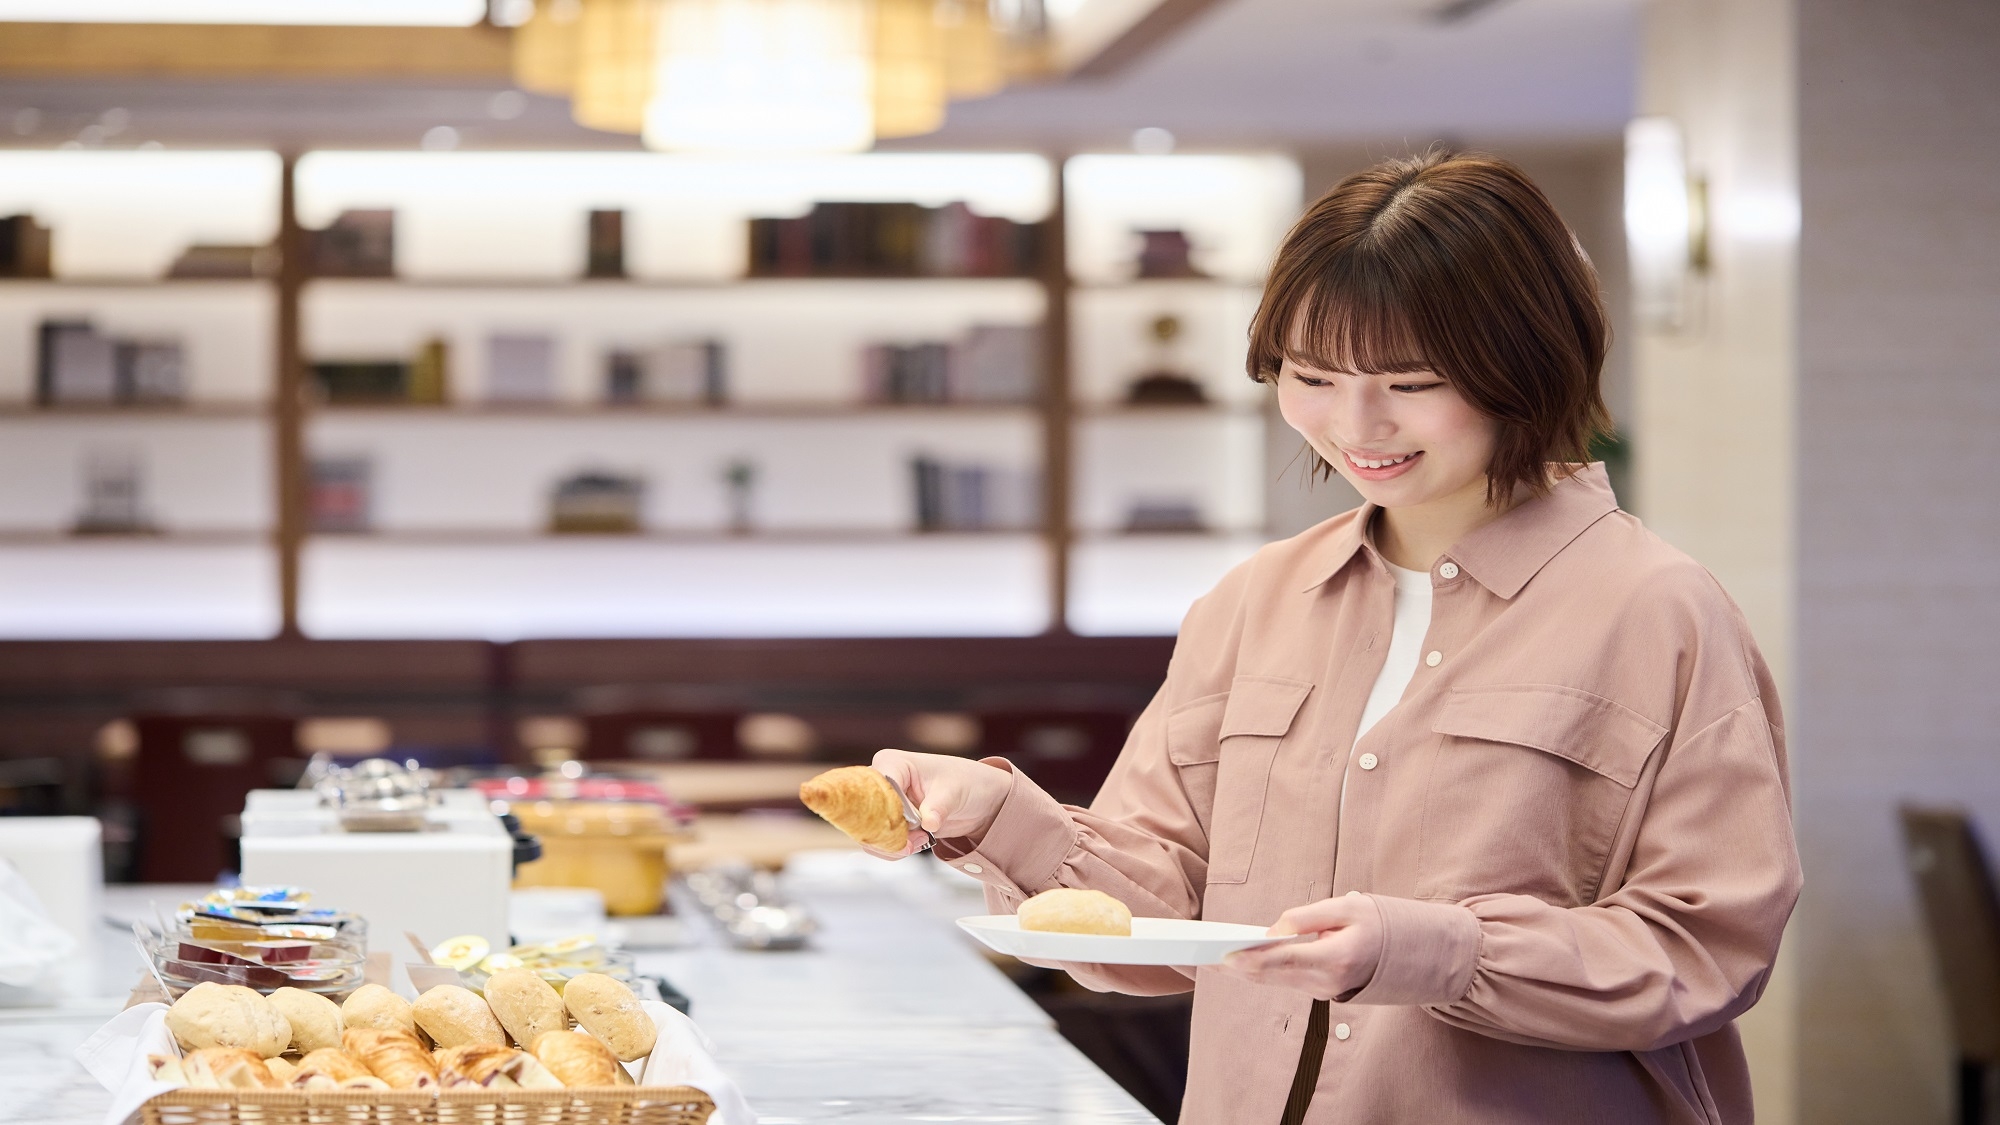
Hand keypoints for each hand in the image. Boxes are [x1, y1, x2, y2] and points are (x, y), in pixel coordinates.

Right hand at [869, 748, 1012, 857]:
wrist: (976, 799)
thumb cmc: (965, 782)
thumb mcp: (954, 791)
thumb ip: (938, 806)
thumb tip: (928, 822)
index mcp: (892, 763)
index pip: (876, 790)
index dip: (890, 811)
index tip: (911, 824)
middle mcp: (881, 783)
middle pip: (867, 815)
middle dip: (890, 833)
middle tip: (917, 839)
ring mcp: (882, 805)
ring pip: (870, 834)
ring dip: (895, 844)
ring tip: (923, 839)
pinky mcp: (889, 824)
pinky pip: (880, 843)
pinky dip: (897, 849)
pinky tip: (919, 842)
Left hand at [1214, 893, 1383, 999]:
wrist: (1411, 955)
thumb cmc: (1379, 924)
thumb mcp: (1349, 907)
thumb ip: (1308, 916)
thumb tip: (1273, 928)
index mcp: (1336, 958)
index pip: (1284, 960)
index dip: (1252, 958)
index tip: (1225, 955)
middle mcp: (1326, 981)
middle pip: (1270, 976)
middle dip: (1233, 967)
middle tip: (1199, 958)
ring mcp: (1322, 990)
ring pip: (1272, 982)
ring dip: (1239, 971)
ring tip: (1206, 959)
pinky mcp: (1319, 990)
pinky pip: (1281, 981)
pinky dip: (1256, 972)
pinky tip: (1233, 963)